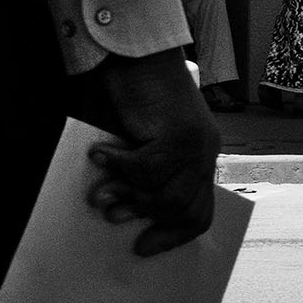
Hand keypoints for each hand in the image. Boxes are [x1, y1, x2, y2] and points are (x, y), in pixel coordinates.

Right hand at [88, 50, 221, 257]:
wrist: (137, 54)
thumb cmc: (129, 97)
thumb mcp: (133, 145)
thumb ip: (133, 176)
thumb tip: (112, 212)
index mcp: (198, 158)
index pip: (199, 211)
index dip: (173, 235)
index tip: (142, 249)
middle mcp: (205, 152)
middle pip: (185, 210)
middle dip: (144, 218)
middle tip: (111, 214)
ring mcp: (197, 144)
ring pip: (167, 198)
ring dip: (128, 197)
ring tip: (101, 191)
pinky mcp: (181, 134)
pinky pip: (148, 170)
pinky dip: (118, 167)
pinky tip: (97, 155)